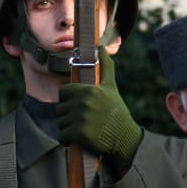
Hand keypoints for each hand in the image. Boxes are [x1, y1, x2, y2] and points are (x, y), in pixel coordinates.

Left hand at [57, 51, 141, 167]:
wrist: (125, 139)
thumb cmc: (115, 112)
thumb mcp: (111, 88)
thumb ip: (105, 67)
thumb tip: (100, 46)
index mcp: (89, 90)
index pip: (63, 92)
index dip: (69, 100)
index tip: (81, 107)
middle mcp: (84, 102)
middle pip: (60, 108)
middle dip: (70, 116)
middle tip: (87, 120)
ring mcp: (81, 118)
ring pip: (60, 123)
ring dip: (69, 129)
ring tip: (86, 129)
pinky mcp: (79, 134)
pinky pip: (61, 137)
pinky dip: (67, 141)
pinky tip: (80, 139)